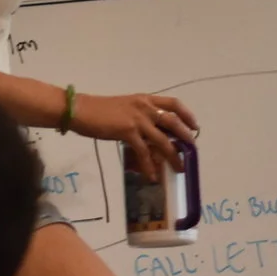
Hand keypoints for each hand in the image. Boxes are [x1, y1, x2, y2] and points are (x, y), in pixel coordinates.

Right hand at [69, 92, 198, 179]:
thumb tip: (153, 133)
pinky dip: (149, 166)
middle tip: (192, 150)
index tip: (195, 125)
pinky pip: (144, 152)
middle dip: (185, 137)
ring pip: (163, 140)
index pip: (174, 103)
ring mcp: (138, 120)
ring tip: (179, 168)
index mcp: (145, 99)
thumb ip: (141, 116)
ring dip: (173, 156)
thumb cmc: (100, 110)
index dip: (187, 114)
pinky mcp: (128, 132)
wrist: (81, 110)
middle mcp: (145, 107)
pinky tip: (152, 176)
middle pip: (173, 123)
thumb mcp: (126, 108)